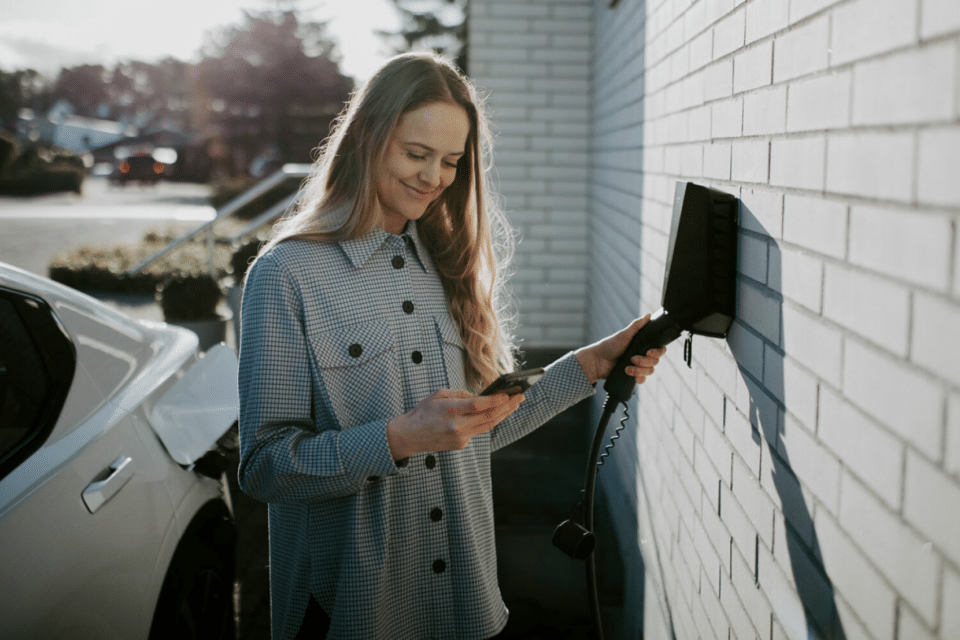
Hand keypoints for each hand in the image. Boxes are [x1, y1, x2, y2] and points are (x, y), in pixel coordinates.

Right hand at [386, 389, 524, 459]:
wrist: (410, 436)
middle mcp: (457, 426)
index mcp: (450, 410)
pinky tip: (498, 413)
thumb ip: (460, 394)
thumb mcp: (439, 395)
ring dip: (504, 414)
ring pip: (488, 425)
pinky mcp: (461, 444)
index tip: (509, 394)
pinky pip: (478, 430)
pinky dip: (488, 421)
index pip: (478, 405)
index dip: (495, 400)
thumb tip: (480, 397)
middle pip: (488, 416)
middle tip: (520, 396)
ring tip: (515, 404)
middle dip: (507, 406)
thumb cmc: (423, 412)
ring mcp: (461, 437)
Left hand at [574, 314, 666, 384]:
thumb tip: (648, 315)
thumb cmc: (609, 346)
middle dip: (645, 361)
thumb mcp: (624, 334)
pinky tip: (629, 374)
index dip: (657, 352)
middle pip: (655, 362)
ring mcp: (638, 366)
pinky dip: (638, 377)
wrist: (597, 361)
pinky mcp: (632, 376)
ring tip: (627, 368)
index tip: (649, 352)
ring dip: (639, 370)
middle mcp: (642, 356)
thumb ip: (637, 326)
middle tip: (633, 358)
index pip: (658, 350)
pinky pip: (642, 380)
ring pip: (649, 371)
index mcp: (642, 345)